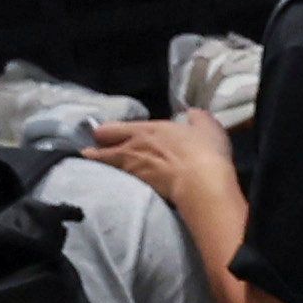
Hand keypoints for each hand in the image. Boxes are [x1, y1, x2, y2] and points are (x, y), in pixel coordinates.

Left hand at [82, 112, 232, 210]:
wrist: (201, 184)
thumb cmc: (203, 150)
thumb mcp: (206, 126)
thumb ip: (196, 117)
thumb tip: (192, 113)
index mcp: (143, 130)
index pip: (106, 129)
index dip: (104, 133)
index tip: (107, 135)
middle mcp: (130, 149)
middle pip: (97, 152)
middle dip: (95, 151)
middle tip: (100, 152)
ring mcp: (131, 171)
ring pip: (106, 168)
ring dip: (106, 168)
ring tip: (108, 170)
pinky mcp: (137, 189)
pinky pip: (120, 182)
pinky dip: (118, 182)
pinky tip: (124, 184)